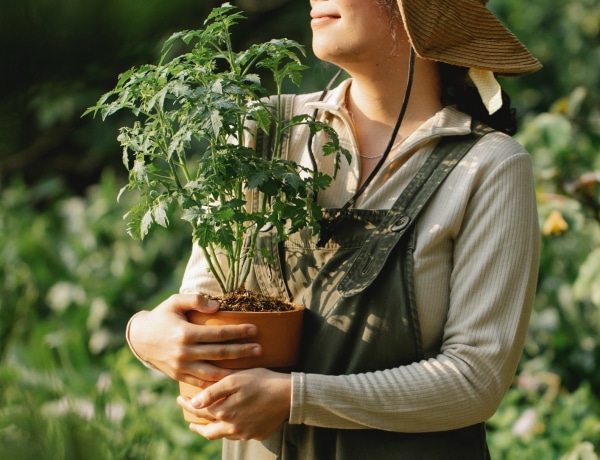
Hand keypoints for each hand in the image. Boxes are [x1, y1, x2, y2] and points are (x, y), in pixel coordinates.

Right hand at [128, 294, 261, 386]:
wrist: (140, 338)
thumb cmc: (161, 316)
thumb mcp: (174, 302)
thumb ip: (195, 300)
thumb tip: (217, 306)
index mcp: (185, 332)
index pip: (218, 334)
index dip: (238, 332)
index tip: (254, 329)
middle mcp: (184, 352)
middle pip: (220, 353)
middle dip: (242, 351)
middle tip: (260, 349)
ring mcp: (181, 366)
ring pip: (213, 372)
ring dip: (233, 370)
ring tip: (251, 368)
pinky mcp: (178, 376)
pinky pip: (201, 383)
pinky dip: (217, 383)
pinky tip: (231, 381)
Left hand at [177, 368, 291, 440]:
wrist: (289, 395)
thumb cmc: (261, 381)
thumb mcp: (235, 380)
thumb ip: (213, 392)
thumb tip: (194, 403)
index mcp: (224, 412)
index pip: (199, 411)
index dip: (187, 405)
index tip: (179, 398)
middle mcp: (232, 427)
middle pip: (208, 430)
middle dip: (196, 424)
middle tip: (190, 419)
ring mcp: (245, 433)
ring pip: (222, 435)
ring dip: (212, 429)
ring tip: (207, 423)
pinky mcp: (257, 434)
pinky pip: (239, 434)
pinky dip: (230, 429)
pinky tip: (231, 421)